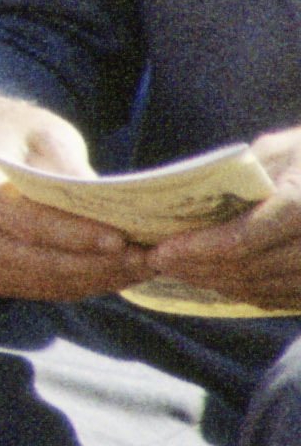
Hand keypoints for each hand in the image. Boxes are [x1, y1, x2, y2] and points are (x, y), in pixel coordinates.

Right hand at [0, 95, 144, 301]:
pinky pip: (47, 289)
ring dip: (99, 277)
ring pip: (46, 280)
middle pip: (37, 258)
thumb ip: (68, 166)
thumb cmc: (26, 139)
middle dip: (96, 261)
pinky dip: (87, 284)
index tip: (119, 238)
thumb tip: (102, 200)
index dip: (73, 234)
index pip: (25, 221)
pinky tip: (122, 272)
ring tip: (143, 266)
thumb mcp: (48, 136)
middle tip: (145, 258)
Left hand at [130, 121, 300, 312]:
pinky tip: (217, 280)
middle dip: (197, 268)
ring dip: (215, 283)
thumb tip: (200, 189)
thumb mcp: (286, 147)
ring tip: (180, 271)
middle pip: (246, 269)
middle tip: (159, 262)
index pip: (241, 239)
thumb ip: (247, 167)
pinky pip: (279, 298)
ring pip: (260, 288)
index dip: (197, 249)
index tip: (161, 250)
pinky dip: (244, 292)